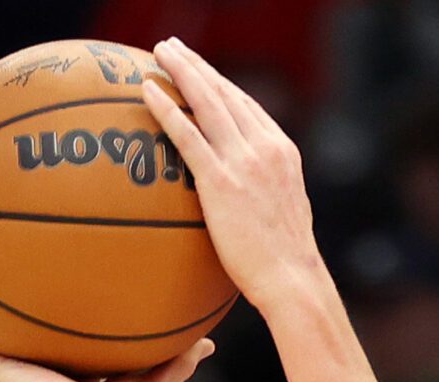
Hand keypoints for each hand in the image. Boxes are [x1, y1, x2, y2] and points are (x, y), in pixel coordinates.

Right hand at [0, 301, 209, 381]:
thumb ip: (176, 363)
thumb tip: (209, 343)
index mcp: (65, 380)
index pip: (57, 348)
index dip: (55, 324)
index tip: (56, 294)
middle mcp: (33, 374)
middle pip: (16, 339)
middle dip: (9, 313)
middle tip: (4, 274)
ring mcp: (8, 374)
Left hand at [143, 39, 324, 312]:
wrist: (291, 278)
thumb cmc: (284, 261)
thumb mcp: (284, 213)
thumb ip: (266, 193)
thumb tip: (247, 199)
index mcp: (282, 151)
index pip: (246, 106)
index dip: (220, 83)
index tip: (200, 69)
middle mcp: (265, 147)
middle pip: (224, 93)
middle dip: (196, 65)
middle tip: (171, 47)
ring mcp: (244, 162)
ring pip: (206, 102)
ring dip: (180, 71)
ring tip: (157, 53)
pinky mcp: (221, 181)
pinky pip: (187, 135)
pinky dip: (167, 108)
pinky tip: (147, 90)